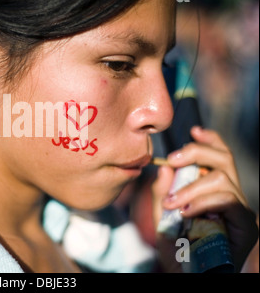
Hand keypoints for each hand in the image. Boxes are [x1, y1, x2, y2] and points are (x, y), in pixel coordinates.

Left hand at [152, 126, 257, 271]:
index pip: (220, 157)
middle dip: (197, 152)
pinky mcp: (245, 226)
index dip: (210, 141)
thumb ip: (161, 193)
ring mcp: (240, 211)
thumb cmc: (176, 250)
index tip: (194, 131)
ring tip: (172, 202)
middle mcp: (231, 197)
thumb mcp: (161, 218)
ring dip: (192, 186)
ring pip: (223, 178)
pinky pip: (228, 200)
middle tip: (173, 159)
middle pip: (224, 159)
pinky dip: (204, 202)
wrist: (187, 275)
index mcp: (214, 191)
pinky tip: (185, 212)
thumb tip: (162, 168)